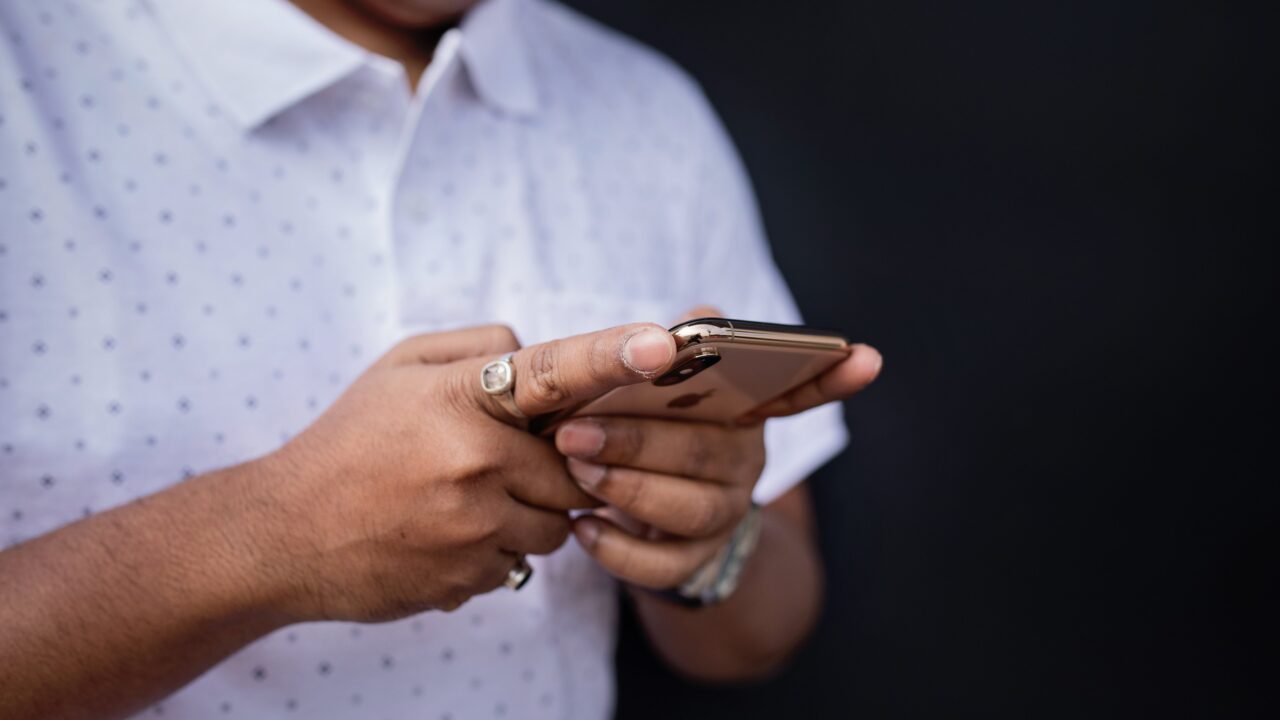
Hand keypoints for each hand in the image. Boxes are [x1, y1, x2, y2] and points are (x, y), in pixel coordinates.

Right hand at [248, 321, 678, 621]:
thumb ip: (477, 349)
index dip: (611, 356)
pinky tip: (444, 536)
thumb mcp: (397, 370)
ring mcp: (473, 525)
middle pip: (573, 469)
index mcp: (459, 399)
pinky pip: (520, 565)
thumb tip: (539, 354)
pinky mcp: (469, 578)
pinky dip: (496, 552)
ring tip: (463, 501)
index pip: (551, 371)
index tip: (662, 345)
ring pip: (555, 524)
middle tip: (495, 464)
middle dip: (550, 468)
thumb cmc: (347, 443)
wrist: (282, 535)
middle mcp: (474, 460)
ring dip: (528, 515)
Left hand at [555, 307, 882, 589]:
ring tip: (575, 470)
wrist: (624, 510)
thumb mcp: (647, 385)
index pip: (795, 390)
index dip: (830, 378)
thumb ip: (675, 350)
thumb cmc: (633, 426)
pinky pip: (664, 565)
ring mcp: (724, 515)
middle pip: (708, 452)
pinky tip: (583, 527)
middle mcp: (744, 461)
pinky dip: (618, 550)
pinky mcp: (693, 562)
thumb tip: (697, 318)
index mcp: (739, 409)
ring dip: (627, 489)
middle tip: (575, 432)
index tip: (864, 356)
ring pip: (691, 509)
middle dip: (639, 441)